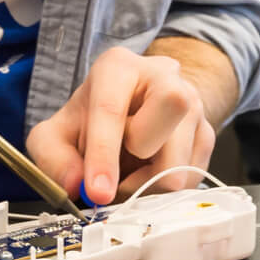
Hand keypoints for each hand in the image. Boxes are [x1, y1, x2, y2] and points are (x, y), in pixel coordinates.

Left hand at [27, 46, 215, 204]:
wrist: (132, 111)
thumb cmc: (91, 121)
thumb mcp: (56, 135)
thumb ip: (54, 159)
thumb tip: (75, 185)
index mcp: (118, 67)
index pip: (112, 107)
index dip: (103, 154)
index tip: (96, 191)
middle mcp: (163, 76)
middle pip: (172, 106)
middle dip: (143, 151)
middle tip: (120, 170)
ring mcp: (192, 103)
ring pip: (182, 157)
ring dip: (148, 183)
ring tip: (127, 175)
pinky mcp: (206, 133)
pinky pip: (191, 176)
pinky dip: (163, 188)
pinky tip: (146, 173)